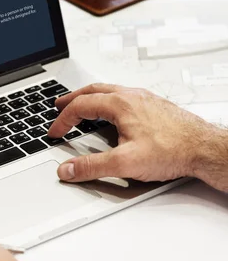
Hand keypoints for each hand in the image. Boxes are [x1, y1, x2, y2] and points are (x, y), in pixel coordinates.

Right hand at [49, 84, 227, 190]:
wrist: (206, 149)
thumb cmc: (173, 151)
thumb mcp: (125, 163)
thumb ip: (91, 166)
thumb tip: (67, 169)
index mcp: (120, 103)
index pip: (80, 106)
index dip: (63, 120)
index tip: (55, 132)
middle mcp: (131, 96)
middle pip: (92, 91)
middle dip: (72, 99)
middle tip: (59, 105)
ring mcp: (144, 99)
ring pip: (109, 91)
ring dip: (90, 97)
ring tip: (82, 105)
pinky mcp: (154, 106)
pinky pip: (124, 96)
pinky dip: (108, 101)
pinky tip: (112, 112)